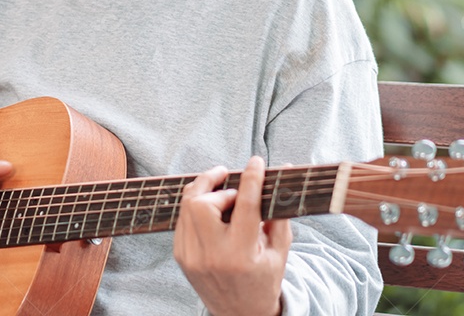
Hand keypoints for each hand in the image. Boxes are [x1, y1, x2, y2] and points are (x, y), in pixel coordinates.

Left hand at [173, 157, 290, 315]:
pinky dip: (194, 207)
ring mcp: (192, 256)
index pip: (245, 206)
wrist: (240, 315)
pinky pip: (182, 219)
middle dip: (216, 185)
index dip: (251, 179)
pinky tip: (209, 206)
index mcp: (242, 254)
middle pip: (202, 203)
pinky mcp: (181, 256)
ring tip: (220, 188)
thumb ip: (280, 216)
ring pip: (186, 207)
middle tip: (231, 184)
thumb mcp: (280, 253)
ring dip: (203, 191)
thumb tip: (283, 179)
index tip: (256, 162)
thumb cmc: (264, 280)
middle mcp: (213, 255)